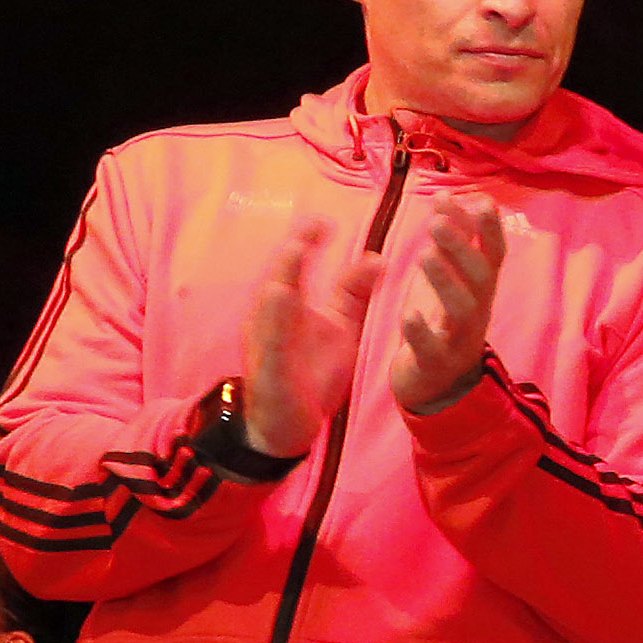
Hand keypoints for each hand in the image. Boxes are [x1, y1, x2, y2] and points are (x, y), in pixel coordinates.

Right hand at [240, 207, 379, 459]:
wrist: (291, 423)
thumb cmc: (312, 370)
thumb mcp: (340, 326)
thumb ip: (354, 292)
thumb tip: (377, 256)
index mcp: (289, 307)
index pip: (295, 267)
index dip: (306, 242)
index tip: (324, 219)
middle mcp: (271, 321)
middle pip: (277, 280)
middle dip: (290, 255)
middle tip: (308, 229)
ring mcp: (266, 347)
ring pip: (267, 311)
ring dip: (279, 283)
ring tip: (293, 257)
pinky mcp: (270, 375)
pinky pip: (270, 350)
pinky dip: (276, 329)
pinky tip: (284, 307)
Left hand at [383, 194, 508, 412]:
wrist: (437, 386)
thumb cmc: (442, 324)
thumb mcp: (452, 280)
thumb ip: (458, 243)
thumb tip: (463, 198)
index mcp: (480, 292)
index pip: (494, 256)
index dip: (490, 229)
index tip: (480, 200)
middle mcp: (476, 313)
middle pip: (481, 279)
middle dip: (462, 249)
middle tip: (436, 221)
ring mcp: (458, 340)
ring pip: (462, 310)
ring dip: (446, 282)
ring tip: (424, 256)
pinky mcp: (436, 364)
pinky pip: (432, 349)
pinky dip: (422, 332)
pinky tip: (409, 315)